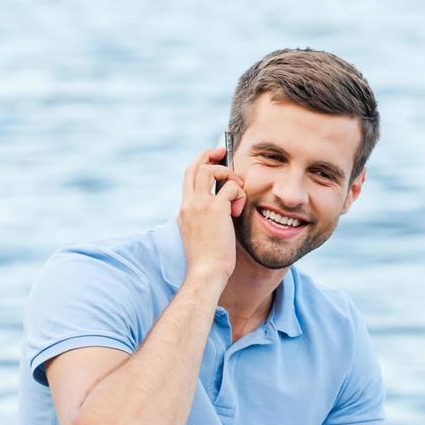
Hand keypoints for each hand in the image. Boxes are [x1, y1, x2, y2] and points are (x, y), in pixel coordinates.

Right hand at [178, 145, 245, 285]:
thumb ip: (205, 218)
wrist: (206, 272)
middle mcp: (189, 204)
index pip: (188, 177)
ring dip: (228, 175)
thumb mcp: (200, 234)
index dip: (201, 163)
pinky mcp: (216, 209)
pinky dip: (240, 195)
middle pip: (196, 166)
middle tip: (223, 152)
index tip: (213, 159)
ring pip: (210, 170)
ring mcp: (200, 205)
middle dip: (210, 154)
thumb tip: (222, 206)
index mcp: (184, 210)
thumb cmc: (207, 259)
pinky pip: (231, 187)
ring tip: (237, 191)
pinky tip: (238, 212)